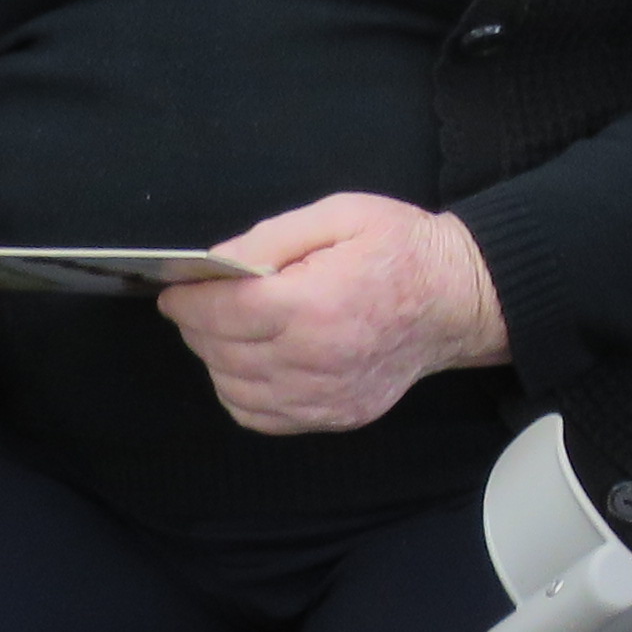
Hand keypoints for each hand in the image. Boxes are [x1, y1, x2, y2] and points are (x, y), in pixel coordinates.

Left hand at [160, 194, 507, 435]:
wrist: (460, 300)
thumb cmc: (403, 250)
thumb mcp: (341, 215)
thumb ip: (271, 237)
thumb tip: (216, 264)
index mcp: (316, 304)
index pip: (225, 313)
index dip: (188, 301)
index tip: (172, 291)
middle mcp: (317, 360)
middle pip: (223, 351)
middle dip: (197, 326)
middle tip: (194, 304)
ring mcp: (327, 397)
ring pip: (235, 389)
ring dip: (215, 359)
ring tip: (221, 330)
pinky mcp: (336, 416)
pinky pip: (263, 417)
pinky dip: (240, 392)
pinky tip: (247, 364)